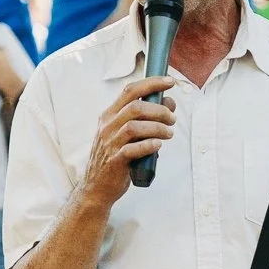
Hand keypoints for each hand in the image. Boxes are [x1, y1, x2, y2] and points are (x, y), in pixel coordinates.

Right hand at [82, 76, 175, 207]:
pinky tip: (158, 145)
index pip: (130, 91)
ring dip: (157, 127)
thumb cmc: (115, 157)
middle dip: (159, 109)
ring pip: (134, 127)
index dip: (152, 83)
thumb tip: (168, 105)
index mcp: (109, 115)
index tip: (170, 82)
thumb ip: (141, 119)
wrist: (97, 186)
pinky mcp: (115, 161)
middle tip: (172, 118)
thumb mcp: (122, 133)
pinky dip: (149, 145)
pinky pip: (133, 149)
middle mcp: (107, 126)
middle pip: (135, 107)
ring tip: (169, 133)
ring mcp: (109, 143)